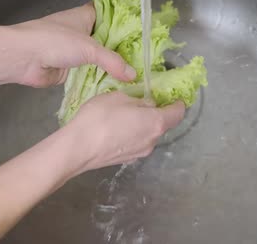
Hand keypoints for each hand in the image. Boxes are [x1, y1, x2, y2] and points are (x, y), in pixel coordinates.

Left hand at [10, 4, 135, 86]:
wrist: (23, 58)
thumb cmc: (53, 41)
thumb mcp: (89, 48)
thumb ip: (112, 61)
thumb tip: (132, 75)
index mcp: (84, 16)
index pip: (109, 13)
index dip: (124, 20)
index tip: (141, 30)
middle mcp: (81, 32)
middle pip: (106, 38)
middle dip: (122, 47)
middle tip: (144, 57)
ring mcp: (74, 51)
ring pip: (98, 58)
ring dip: (111, 66)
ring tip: (136, 73)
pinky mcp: (69, 70)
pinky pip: (90, 74)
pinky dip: (100, 79)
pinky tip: (117, 85)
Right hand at [63, 92, 184, 172]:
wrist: (78, 148)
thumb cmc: (100, 118)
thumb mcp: (119, 97)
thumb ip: (137, 100)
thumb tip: (145, 105)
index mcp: (155, 122)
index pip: (177, 114)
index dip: (178, 104)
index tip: (175, 98)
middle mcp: (152, 141)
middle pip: (162, 125)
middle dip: (156, 114)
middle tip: (144, 102)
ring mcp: (140, 153)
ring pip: (148, 135)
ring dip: (143, 125)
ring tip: (126, 115)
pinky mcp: (126, 160)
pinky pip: (135, 143)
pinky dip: (132, 135)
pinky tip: (116, 130)